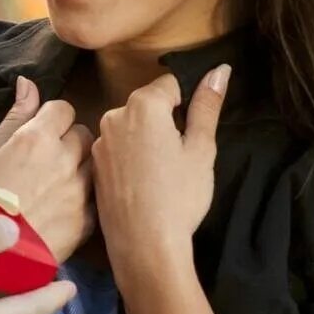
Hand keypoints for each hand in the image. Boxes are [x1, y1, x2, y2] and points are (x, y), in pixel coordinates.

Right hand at [0, 78, 94, 262]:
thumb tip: (28, 83)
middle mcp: (64, 159)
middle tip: (50, 159)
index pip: (63, 109)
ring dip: (80, 169)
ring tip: (58, 184)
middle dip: (70, 142)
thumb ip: (14, 115)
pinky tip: (65, 208)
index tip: (41, 132)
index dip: (52, 119)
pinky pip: (96, 198)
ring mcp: (79, 191)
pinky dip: (85, 199)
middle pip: (84, 134)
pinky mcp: (86, 221)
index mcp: (36, 137)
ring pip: (94, 165)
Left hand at [92, 65, 229, 278]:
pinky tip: (142, 183)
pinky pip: (117, 148)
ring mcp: (99, 140)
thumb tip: (220, 69)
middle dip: (165, 122)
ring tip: (160, 174)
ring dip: (146, 139)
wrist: (143, 244)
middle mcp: (114, 115)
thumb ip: (207, 106)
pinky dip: (130, 157)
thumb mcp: (202, 149)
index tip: (191, 132)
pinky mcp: (93, 163)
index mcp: (143, 105)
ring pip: (131, 127)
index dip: (186, 106)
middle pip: (147, 105)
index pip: (170, 85)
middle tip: (179, 158)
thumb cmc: (180, 196)